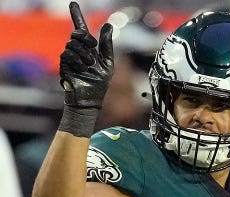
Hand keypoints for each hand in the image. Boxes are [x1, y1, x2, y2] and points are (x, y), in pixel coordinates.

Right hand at [58, 1, 113, 136]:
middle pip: (77, 34)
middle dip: (86, 40)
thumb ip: (107, 43)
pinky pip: (67, 55)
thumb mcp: (108, 61)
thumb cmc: (100, 81)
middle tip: (92, 50)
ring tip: (89, 65)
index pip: (80, 28)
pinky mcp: (63, 64)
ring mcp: (69, 57)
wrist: (91, 97)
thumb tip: (108, 24)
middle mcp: (77, 50)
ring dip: (84, 54)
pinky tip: (81, 69)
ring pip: (72, 44)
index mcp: (88, 48)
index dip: (76, 15)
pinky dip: (77, 61)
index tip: (73, 3)